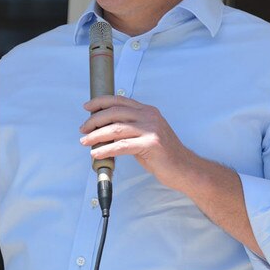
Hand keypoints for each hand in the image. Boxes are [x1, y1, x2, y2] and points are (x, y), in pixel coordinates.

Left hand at [80, 95, 264, 255]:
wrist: (186, 169)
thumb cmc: (163, 155)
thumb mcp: (145, 135)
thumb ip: (129, 128)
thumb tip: (103, 130)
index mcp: (147, 111)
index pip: (120, 100)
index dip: (101, 102)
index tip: (87, 107)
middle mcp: (149, 116)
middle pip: (115, 112)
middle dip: (95, 120)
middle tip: (83, 129)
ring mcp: (151, 129)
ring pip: (115, 128)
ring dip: (96, 135)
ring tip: (85, 141)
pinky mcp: (151, 144)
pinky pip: (121, 145)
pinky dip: (105, 149)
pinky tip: (96, 153)